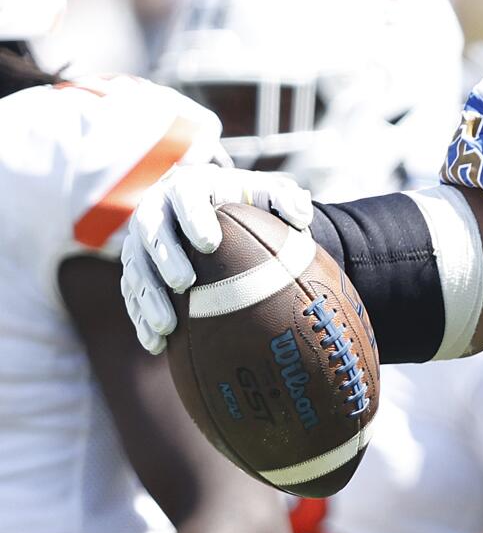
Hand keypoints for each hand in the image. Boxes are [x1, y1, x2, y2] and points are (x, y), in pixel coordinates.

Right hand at [119, 159, 314, 353]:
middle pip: (152, 232)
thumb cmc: (245, 202)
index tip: (210, 243)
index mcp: (186, 187)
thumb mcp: (266, 194)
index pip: (185, 198)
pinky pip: (131, 294)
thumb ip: (285, 199)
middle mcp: (155, 210)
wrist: (214, 208)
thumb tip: (301, 215)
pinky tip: (157, 345)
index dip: (194, 219)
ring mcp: (140, 241)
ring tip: (168, 326)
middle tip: (186, 283)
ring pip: (136, 268)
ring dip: (148, 297)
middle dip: (166, 257)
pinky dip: (141, 319)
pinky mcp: (135, 268)